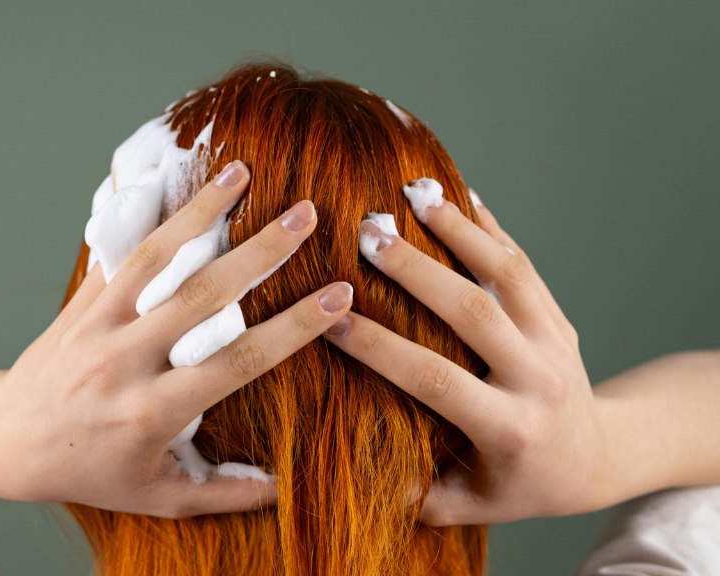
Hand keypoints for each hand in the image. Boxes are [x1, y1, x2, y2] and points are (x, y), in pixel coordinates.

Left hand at [0, 164, 353, 517]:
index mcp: (153, 411)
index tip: (339, 297)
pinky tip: (182, 183)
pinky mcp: (81, 303)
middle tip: (308, 215)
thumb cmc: (88, 472)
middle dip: (261, 253)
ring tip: (244, 172)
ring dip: (203, 212)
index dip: (294, 329)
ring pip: (157, 260)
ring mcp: (99, 326)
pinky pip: (121, 253)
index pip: (237, 361)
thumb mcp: (156, 496)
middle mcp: (126, 362)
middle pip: (203, 297)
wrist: (6, 441)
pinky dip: (154, 217)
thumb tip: (282, 490)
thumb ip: (221, 493)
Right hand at [324, 188, 604, 524]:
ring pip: (507, 273)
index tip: (333, 318)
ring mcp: (554, 340)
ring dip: (458, 228)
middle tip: (367, 232)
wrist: (600, 457)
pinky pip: (524, 263)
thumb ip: (420, 494)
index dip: (381, 348)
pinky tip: (457, 192)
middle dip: (416, 269)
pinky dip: (490, 226)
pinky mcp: (557, 315)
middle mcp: (538, 378)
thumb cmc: (523, 483)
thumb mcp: (473, 505)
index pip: (435, 379)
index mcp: (510, 427)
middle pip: (473, 312)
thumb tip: (353, 465)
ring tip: (412, 192)